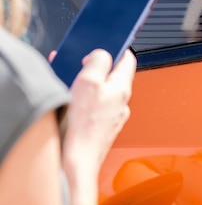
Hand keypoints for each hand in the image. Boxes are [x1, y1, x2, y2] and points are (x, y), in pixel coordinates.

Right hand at [60, 49, 135, 173]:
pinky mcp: (102, 129)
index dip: (116, 47)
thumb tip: (102, 55)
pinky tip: (72, 105)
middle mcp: (122, 103)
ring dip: (88, 86)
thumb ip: (98, 61)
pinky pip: (96, 108)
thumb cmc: (82, 126)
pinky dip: (85, 102)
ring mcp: (113, 118)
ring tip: (71, 85)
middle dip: (95, 68)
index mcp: (122, 88)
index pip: (128, 59)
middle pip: (112, 76)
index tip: (104, 43)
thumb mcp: (89, 81)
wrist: (77, 161)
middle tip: (79, 66)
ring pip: (103, 93)